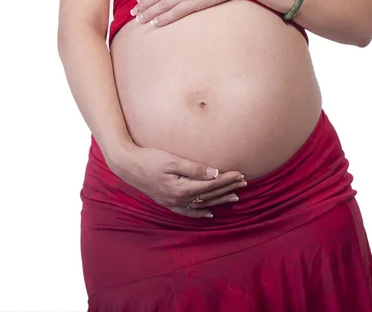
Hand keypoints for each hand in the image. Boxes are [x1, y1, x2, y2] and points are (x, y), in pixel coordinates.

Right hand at [107, 143, 246, 218]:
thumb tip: (215, 173)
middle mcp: (179, 199)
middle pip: (209, 195)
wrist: (127, 166)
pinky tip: (210, 213)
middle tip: (244, 183)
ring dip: (219, 200)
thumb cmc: (148, 158)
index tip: (240, 174)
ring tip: (235, 198)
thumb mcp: (171, 160)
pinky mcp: (167, 202)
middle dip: (228, 189)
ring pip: (202, 204)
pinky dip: (200, 213)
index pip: (211, 185)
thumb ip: (194, 168)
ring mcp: (173, 203)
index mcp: (181, 188)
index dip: (227, 179)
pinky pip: (188, 212)